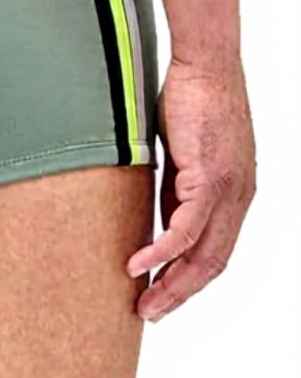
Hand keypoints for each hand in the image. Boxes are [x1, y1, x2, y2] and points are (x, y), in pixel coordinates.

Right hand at [127, 56, 255, 321]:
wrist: (206, 63)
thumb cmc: (192, 98)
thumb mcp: (181, 155)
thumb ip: (174, 187)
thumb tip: (154, 212)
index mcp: (234, 193)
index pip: (215, 251)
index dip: (189, 280)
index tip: (161, 296)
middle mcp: (239, 197)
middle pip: (212, 263)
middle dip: (179, 294)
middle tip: (149, 313)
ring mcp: (228, 190)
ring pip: (203, 255)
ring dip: (171, 284)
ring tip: (143, 303)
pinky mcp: (210, 178)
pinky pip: (185, 229)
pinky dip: (162, 253)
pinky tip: (138, 265)